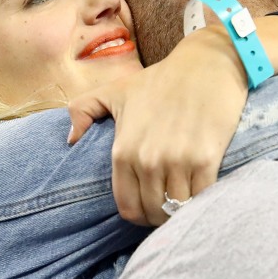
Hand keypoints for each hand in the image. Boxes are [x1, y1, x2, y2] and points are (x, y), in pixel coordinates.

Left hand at [68, 27, 246, 225]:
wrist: (207, 63)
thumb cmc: (161, 79)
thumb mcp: (115, 90)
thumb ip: (83, 110)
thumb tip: (71, 140)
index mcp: (123, 150)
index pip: (127, 207)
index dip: (138, 215)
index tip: (149, 209)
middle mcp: (148, 160)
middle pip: (153, 212)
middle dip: (160, 215)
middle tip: (169, 207)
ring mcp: (178, 161)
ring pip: (177, 208)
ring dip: (181, 210)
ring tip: (186, 202)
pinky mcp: (206, 158)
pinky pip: (201, 197)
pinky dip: (202, 200)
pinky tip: (203, 193)